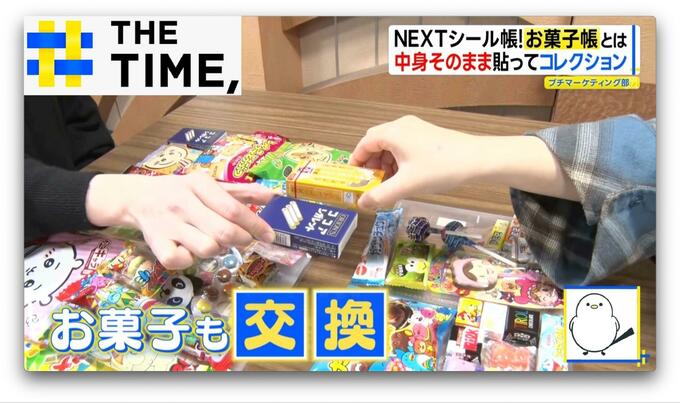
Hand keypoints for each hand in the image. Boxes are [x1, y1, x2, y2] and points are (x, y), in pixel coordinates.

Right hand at [85, 172, 275, 269]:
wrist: (137, 197)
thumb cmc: (181, 192)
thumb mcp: (209, 185)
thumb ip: (240, 192)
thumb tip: (273, 196)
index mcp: (199, 184)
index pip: (233, 208)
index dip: (256, 225)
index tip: (269, 236)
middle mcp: (183, 203)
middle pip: (224, 232)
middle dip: (241, 240)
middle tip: (244, 240)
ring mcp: (168, 225)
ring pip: (207, 248)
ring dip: (216, 249)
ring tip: (212, 241)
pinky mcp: (156, 244)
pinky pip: (182, 261)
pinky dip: (190, 259)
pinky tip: (189, 249)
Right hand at [349, 115, 481, 208]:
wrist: (477, 160)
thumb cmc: (441, 168)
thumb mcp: (407, 185)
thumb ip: (380, 195)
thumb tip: (362, 204)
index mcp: (392, 133)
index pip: (363, 144)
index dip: (356, 163)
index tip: (354, 180)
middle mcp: (401, 126)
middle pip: (375, 143)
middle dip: (371, 165)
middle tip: (371, 185)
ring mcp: (415, 128)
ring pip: (390, 145)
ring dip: (385, 164)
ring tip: (389, 184)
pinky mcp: (426, 135)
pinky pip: (403, 145)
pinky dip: (398, 161)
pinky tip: (405, 177)